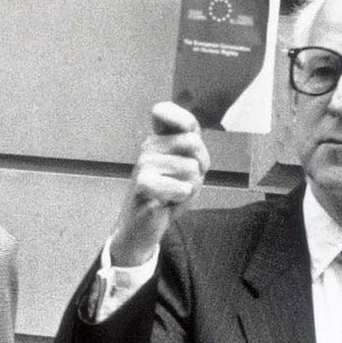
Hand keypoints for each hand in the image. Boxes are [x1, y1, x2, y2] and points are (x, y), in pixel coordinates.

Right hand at [107, 102, 208, 268]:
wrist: (142, 227)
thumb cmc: (168, 196)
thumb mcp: (186, 167)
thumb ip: (193, 147)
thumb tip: (193, 138)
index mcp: (158, 139)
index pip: (174, 114)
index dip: (189, 127)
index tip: (188, 153)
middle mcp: (149, 146)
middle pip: (194, 143)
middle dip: (199, 168)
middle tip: (184, 183)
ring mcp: (144, 164)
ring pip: (192, 170)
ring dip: (190, 188)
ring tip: (172, 195)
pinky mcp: (144, 184)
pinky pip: (184, 188)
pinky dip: (182, 200)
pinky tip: (166, 204)